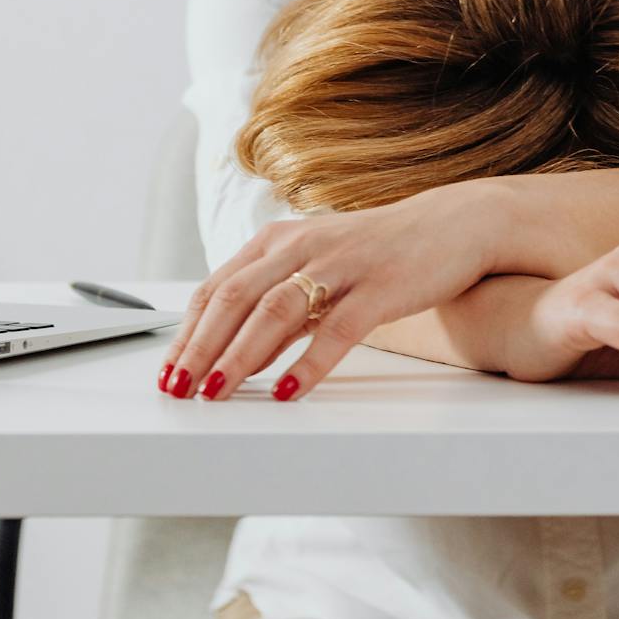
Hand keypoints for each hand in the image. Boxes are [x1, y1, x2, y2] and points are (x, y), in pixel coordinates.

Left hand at [159, 180, 503, 401]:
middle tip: (178, 389)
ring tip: (217, 392)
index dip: (187, 332)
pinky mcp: (379, 286)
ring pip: (276, 310)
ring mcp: (341, 263)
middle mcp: (303, 245)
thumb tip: (234, 357)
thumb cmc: (378, 254)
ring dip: (240, 355)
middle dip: (200, 347)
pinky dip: (309, 362)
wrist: (451, 226)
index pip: (216, 287)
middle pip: (235, 297)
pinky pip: (337, 328)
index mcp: (279, 239)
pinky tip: (289, 391)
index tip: (167, 371)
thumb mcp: (317, 273)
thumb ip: (277, 311)